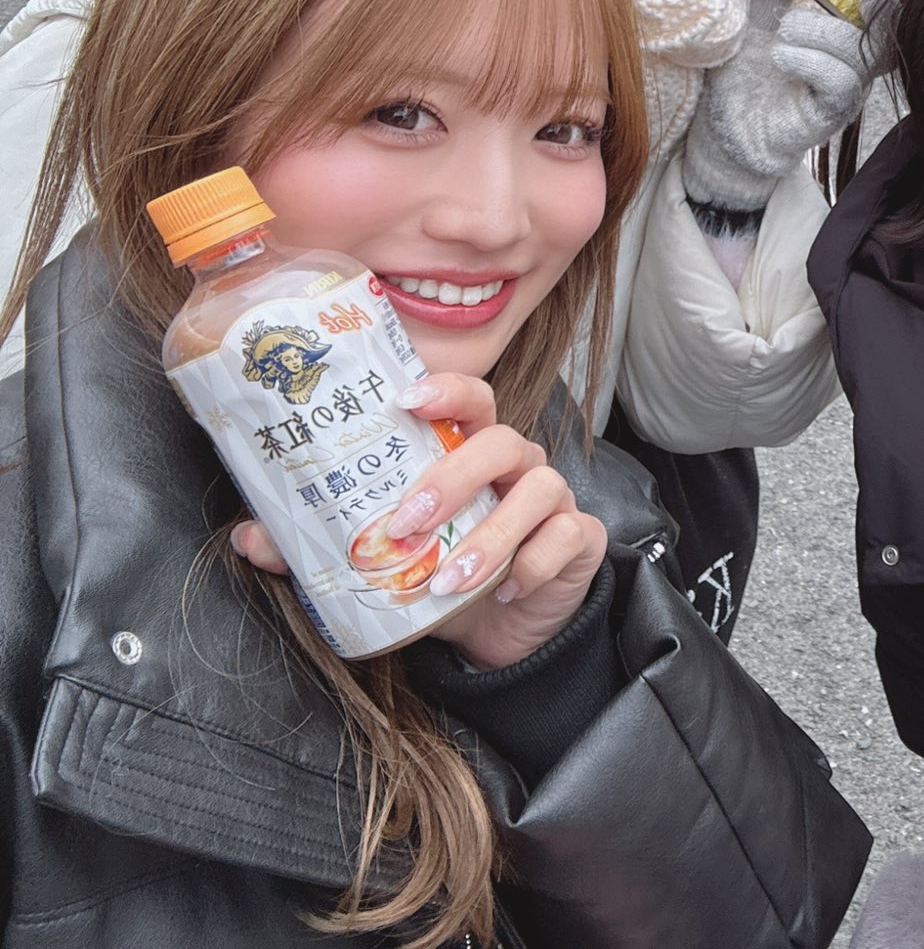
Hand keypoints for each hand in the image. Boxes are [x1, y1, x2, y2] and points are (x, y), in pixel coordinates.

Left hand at [231, 373, 606, 669]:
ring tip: (448, 581)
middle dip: (453, 478)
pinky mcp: (578, 538)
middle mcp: (516, 463)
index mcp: (470, 450)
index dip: (445, 391)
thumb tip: (248, 537)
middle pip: (501, 440)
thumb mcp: (385, 562)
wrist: (502, 629)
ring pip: (536, 491)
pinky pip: (563, 538)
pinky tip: (505, 592)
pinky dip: (533, 565)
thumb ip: (322, 545)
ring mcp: (553, 498)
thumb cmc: (443, 574)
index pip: (471, 398)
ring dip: (489, 538)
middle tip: (407, 521)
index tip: (407, 402)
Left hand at [681, 0, 880, 210]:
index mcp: (843, 39)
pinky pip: (838, 83)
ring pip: (861, 54)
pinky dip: (812, 62)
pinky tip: (782, 56)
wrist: (723, 130)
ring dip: (824, 32)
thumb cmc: (745, 80)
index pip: (885, 13)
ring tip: (785, 29)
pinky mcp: (829, 115)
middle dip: (877, 9)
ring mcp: (845, 92)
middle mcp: (853, 65)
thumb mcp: (757, 23)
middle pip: (887, 33)